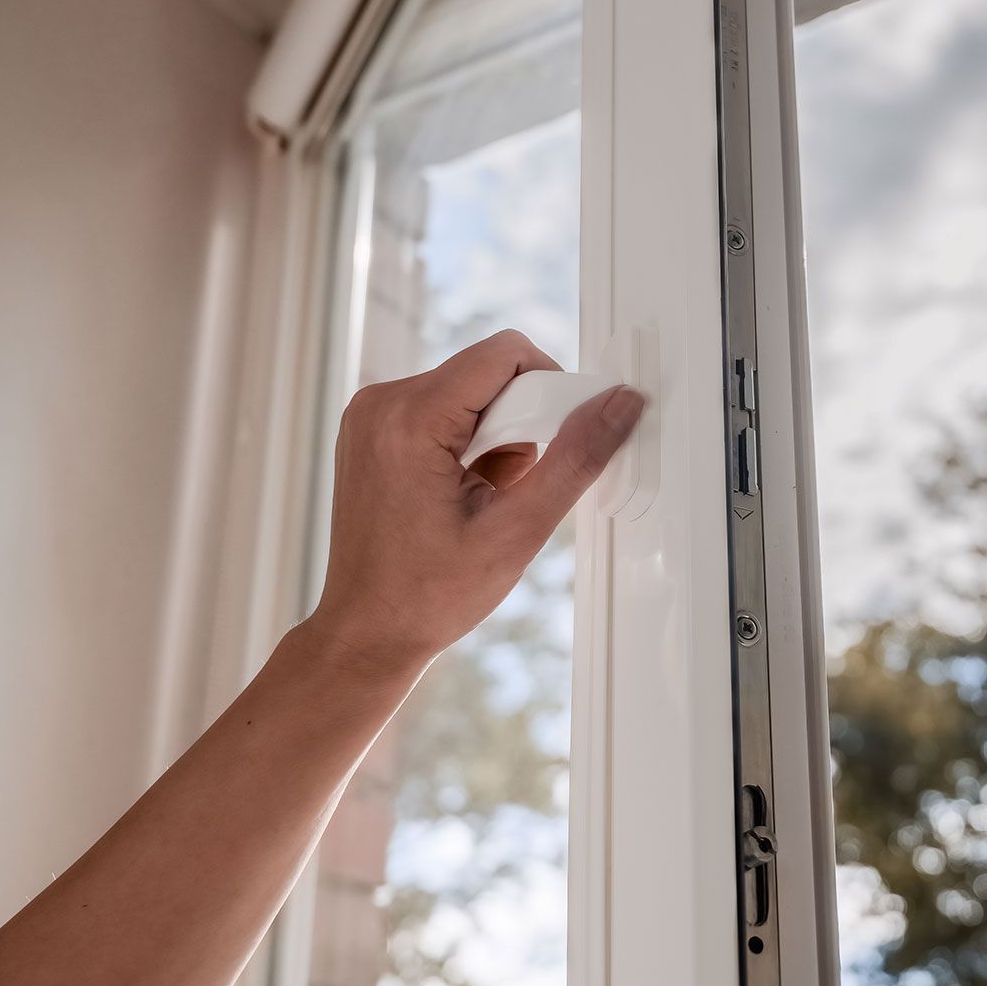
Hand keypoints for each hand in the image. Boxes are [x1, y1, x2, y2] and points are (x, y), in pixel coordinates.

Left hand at [305, 330, 643, 677]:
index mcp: (408, 420)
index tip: (559, 442)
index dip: (550, 390)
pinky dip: (470, 442)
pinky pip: (445, 408)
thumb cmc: (428, 595)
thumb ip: (575, 459)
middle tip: (514, 488)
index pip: (506, 354)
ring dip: (497, 438)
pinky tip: (463, 494)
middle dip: (520, 424)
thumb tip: (618, 404)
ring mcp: (371, 413)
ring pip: (471, 391)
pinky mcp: (374, 427)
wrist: (368, 631)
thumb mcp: (518, 530)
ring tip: (483, 500)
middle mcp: (380, 403)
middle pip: (488, 372)